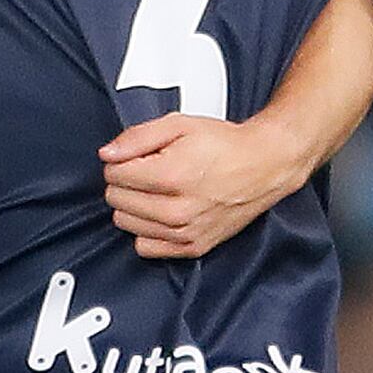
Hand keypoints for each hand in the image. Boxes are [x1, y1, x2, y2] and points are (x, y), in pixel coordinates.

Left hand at [100, 111, 301, 260]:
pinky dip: (148, 230)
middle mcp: (178, 209)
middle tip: (152, 172)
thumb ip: (137, 137)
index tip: (139, 158)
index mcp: (172, 176)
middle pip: (117, 200)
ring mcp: (186, 232)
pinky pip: (145, 247)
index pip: (114, 175)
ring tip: (159, 190)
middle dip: (127, 182)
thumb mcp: (179, 125)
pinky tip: (161, 212)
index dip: (122, 161)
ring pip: (127, 223)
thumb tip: (108, 154)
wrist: (265, 165)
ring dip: (135, 206)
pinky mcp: (193, 247)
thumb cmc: (226, 145)